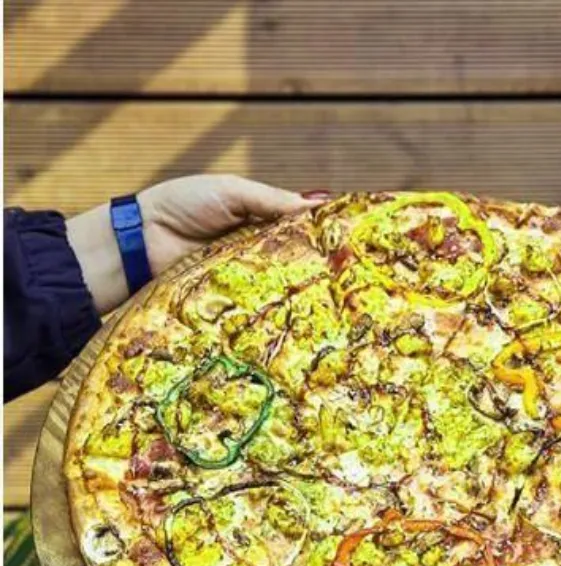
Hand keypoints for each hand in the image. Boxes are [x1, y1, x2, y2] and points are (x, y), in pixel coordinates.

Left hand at [66, 175, 330, 314]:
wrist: (138, 241)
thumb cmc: (182, 205)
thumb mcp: (232, 192)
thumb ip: (272, 200)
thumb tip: (320, 202)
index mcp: (262, 219)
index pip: (302, 226)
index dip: (326, 232)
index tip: (355, 238)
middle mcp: (259, 250)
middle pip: (298, 258)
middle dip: (322, 263)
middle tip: (353, 271)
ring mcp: (248, 277)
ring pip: (284, 283)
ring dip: (304, 286)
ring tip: (337, 293)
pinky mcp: (235, 301)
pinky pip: (261, 303)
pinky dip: (277, 305)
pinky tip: (302, 310)